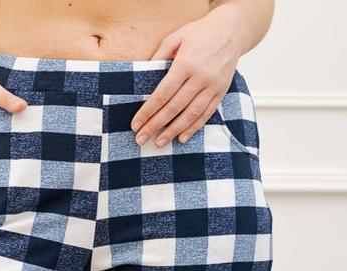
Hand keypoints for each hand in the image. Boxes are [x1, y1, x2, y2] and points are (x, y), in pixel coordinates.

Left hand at [132, 5, 246, 146]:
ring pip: (190, 115)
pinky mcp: (221, 92)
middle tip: (141, 138)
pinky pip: (206, 114)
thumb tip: (144, 73)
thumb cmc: (201, 33)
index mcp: (186, 64)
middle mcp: (200, 77)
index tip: (136, 124)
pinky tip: (182, 137)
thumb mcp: (176, 36)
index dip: (148, 111)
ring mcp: (212, 86)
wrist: (232, 30)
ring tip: (160, 143)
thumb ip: (160, 55)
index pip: (162, 94)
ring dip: (173, 131)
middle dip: (155, 125)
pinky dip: (193, 128)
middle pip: (174, 108)